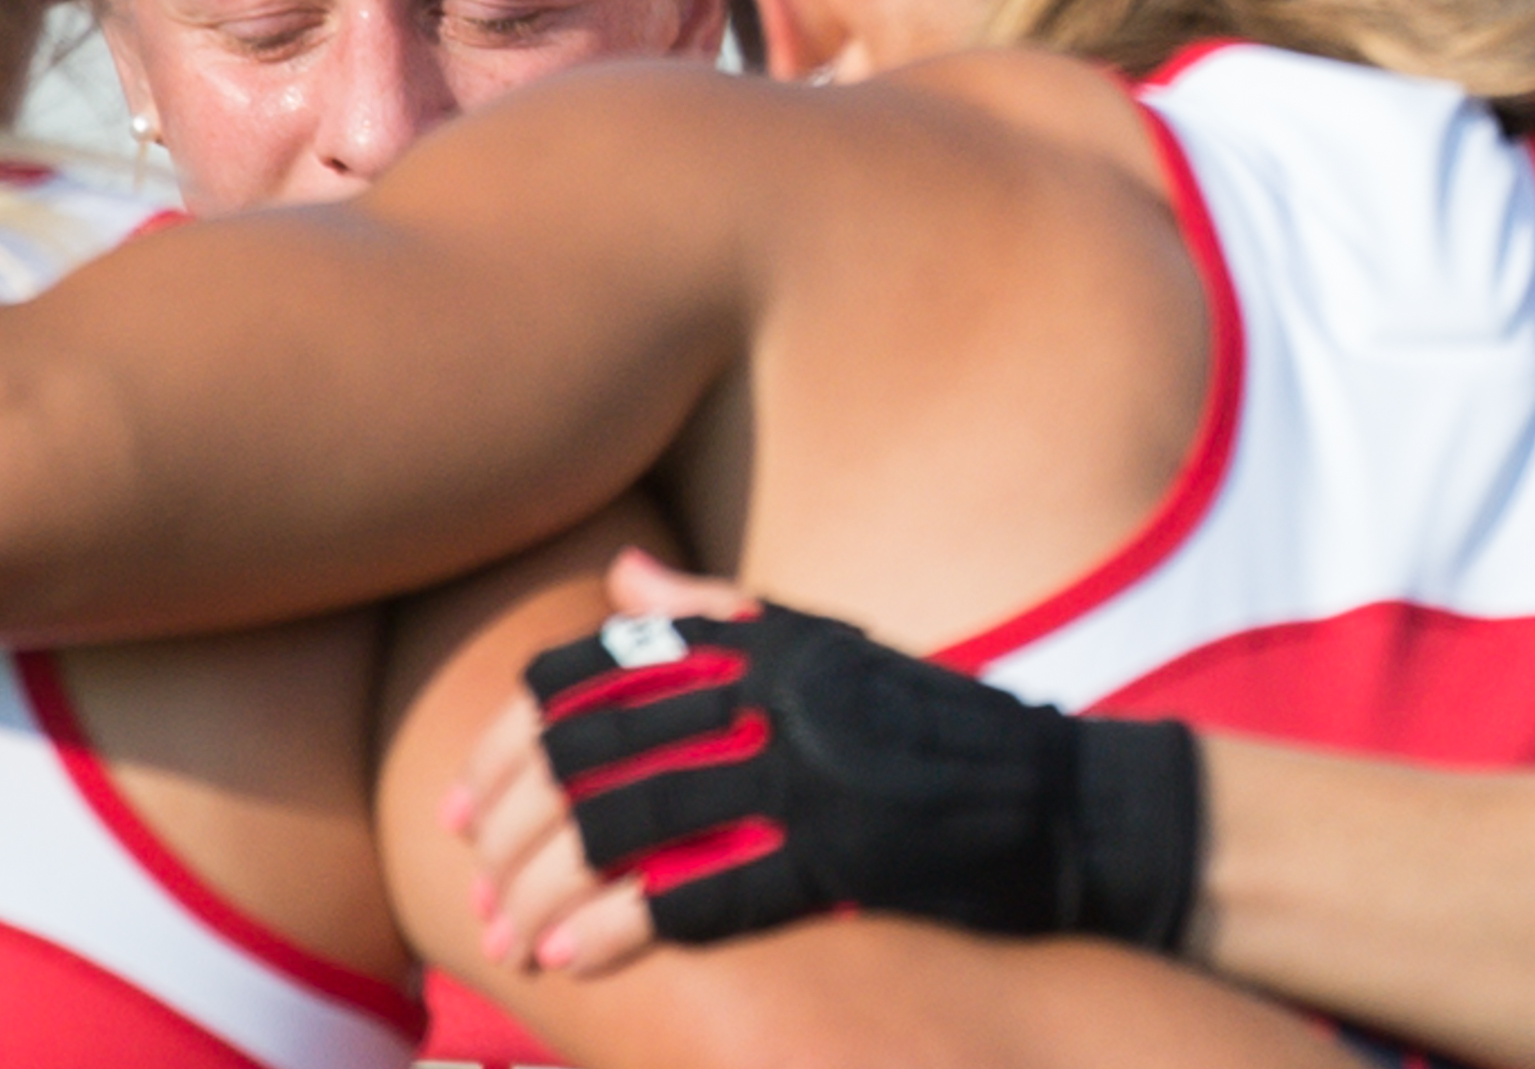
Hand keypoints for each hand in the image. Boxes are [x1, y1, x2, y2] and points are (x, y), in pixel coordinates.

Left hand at [465, 551, 1206, 967]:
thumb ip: (726, 616)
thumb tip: (623, 574)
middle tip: (474, 886)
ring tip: (507, 940)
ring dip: (547, 885)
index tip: (465, 799)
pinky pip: (703, 889)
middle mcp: (779, 692)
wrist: (1069, 802)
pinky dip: (621, 927)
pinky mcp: (843, 852)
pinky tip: (573, 960)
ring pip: (630, 820)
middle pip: (595, 747)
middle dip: (512, 823)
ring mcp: (812, 771)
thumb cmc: (942, 731)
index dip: (511, 735)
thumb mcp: (837, 651)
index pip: (597, 669)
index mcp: (768, 641)